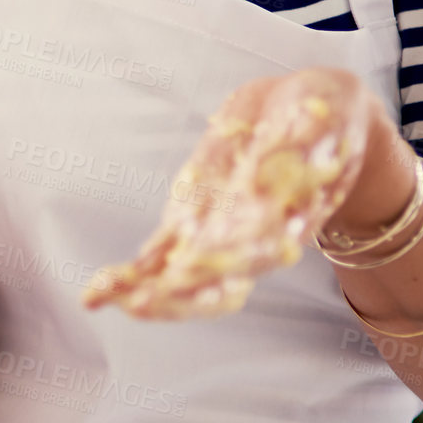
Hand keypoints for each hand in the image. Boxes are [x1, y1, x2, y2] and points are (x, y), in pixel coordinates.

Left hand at [84, 68, 374, 318]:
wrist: (314, 125)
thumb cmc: (326, 122)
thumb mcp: (323, 121)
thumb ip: (305, 144)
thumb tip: (267, 174)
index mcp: (290, 215)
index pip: (258, 247)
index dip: (226, 260)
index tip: (192, 267)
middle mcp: (253, 237)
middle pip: (218, 279)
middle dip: (179, 292)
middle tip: (140, 301)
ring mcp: (218, 233)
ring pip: (181, 276)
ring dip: (144, 289)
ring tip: (101, 298)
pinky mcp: (193, 221)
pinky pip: (161, 255)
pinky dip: (132, 275)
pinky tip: (96, 295)